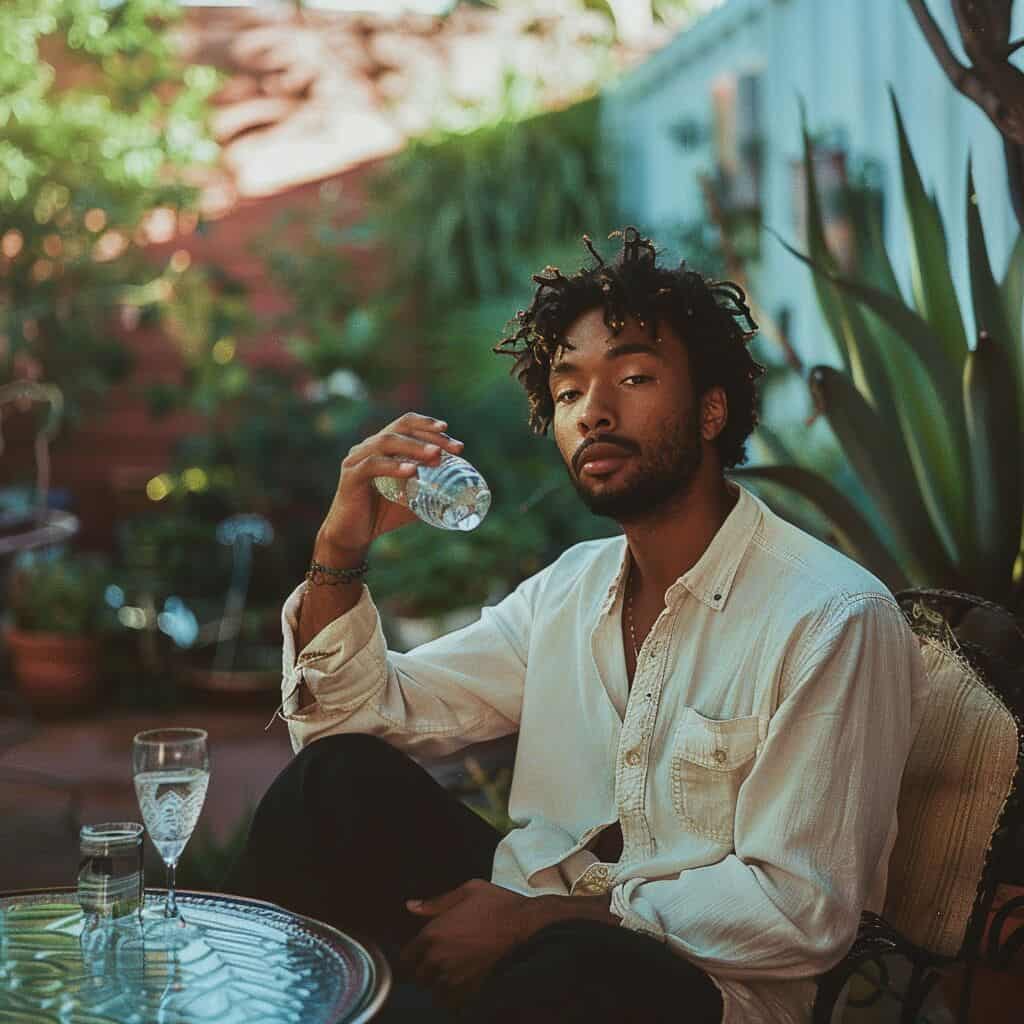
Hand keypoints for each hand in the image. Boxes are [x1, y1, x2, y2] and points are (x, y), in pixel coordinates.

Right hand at [318, 411, 464, 556]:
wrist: (353, 536)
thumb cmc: (383, 514)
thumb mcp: (413, 498)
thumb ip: (430, 489)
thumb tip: (462, 490)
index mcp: (383, 446)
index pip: (407, 425)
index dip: (428, 425)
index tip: (451, 435)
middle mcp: (368, 446)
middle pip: (400, 428)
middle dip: (428, 434)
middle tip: (453, 448)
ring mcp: (357, 459)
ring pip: (386, 442)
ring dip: (414, 447)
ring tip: (436, 455)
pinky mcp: (350, 476)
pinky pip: (372, 465)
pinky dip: (394, 466)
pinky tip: (412, 471)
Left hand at [398, 879, 544, 1008]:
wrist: (526, 926)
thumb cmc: (498, 905)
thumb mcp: (467, 891)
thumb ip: (436, 902)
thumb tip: (412, 906)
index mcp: (433, 933)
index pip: (406, 957)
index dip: (411, 955)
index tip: (419, 952)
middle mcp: (439, 958)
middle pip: (418, 977)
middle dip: (424, 970)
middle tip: (436, 960)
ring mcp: (455, 976)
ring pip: (433, 991)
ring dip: (437, 983)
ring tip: (450, 972)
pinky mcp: (471, 988)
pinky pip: (452, 1001)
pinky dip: (453, 995)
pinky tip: (462, 982)